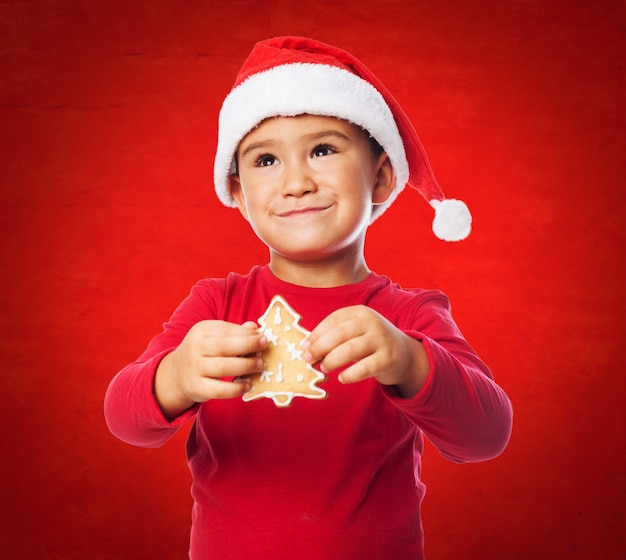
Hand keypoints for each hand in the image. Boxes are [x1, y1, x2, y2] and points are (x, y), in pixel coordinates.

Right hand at [154, 320, 266, 418]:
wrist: (177, 374)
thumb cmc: (203, 352)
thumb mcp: (213, 337)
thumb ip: (234, 332)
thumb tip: (255, 327)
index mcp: (201, 330)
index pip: (226, 329)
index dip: (247, 333)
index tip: (263, 336)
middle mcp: (195, 347)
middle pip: (225, 346)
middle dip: (248, 346)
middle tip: (265, 347)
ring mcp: (195, 368)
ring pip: (224, 367)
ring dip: (246, 366)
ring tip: (259, 366)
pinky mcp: (197, 387)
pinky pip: (220, 390)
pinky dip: (236, 388)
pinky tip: (248, 385)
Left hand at [303, 306, 429, 397]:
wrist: (404, 353)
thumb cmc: (370, 343)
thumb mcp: (354, 333)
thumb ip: (333, 337)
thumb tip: (306, 348)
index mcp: (360, 312)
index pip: (333, 320)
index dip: (316, 334)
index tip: (305, 347)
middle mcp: (372, 322)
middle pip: (339, 334)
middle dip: (320, 347)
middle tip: (309, 359)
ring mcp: (381, 339)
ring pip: (350, 350)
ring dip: (332, 360)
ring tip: (324, 368)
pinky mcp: (388, 358)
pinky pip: (364, 368)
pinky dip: (349, 374)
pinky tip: (342, 378)